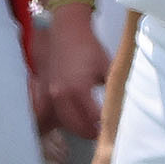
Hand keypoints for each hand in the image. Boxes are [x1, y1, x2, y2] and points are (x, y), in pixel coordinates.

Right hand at [36, 0, 111, 141]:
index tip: (114, 132)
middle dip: (90, 132)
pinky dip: (58, 119)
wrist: (64, 30)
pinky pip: (48, 112)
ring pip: (60, 121)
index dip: (104, 128)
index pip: (92, 120)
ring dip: (74, 127)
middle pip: (75, 125)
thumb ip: (112, 89)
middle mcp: (60, 96)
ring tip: (88, 129)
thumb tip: (122, 108)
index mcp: (78, 90)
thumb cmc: (88, 47)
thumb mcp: (107, 68)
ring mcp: (48, 93)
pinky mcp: (42, 89)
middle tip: (103, 134)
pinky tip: (68, 119)